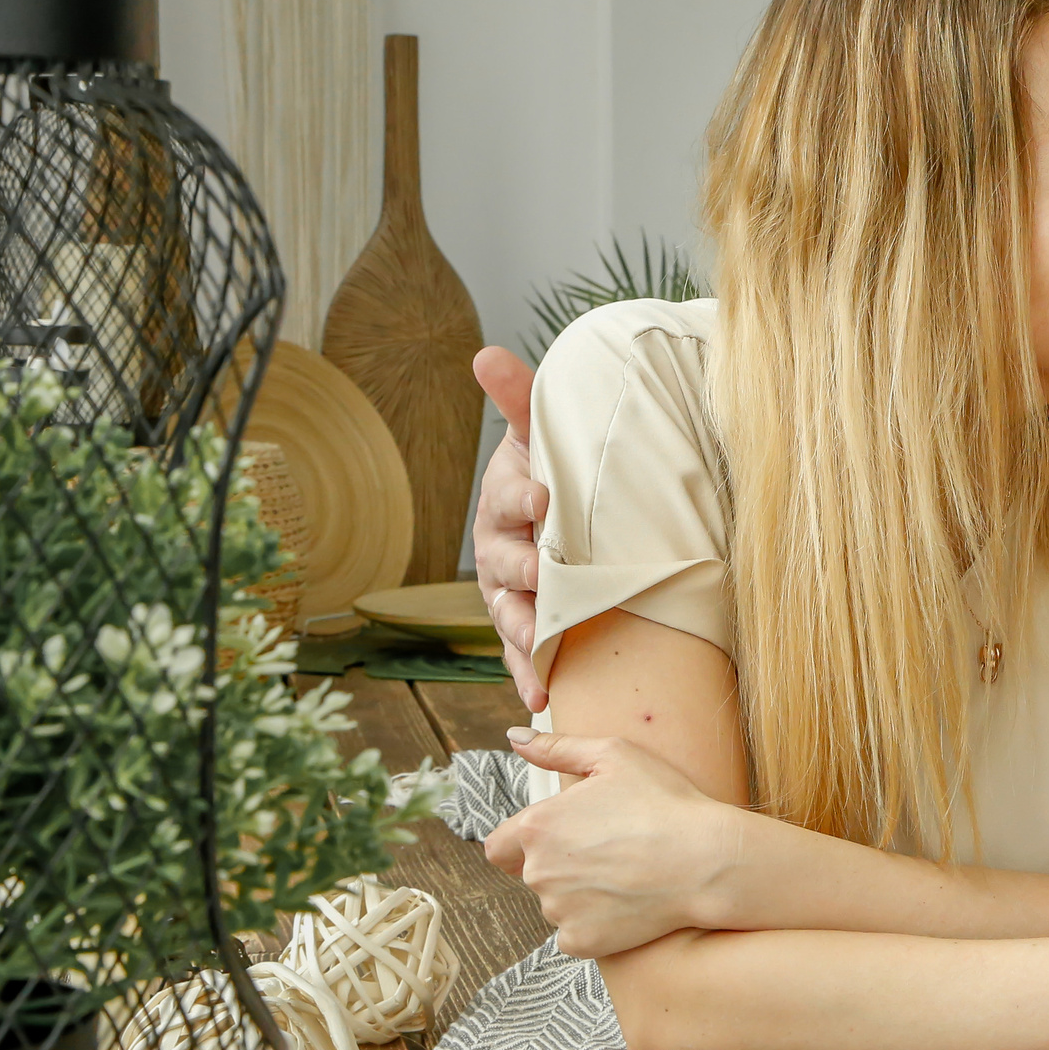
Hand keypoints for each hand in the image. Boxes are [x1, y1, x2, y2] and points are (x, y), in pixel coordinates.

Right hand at [472, 347, 548, 711]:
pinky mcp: (524, 626)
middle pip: (507, 564)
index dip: (525, 499)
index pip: (511, 500)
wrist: (563, 509)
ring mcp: (509, 593)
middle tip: (547, 581)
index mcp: (503, 503)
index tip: (544, 497)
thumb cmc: (551, 470)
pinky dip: (528, 673)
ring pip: (509, 614)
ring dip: (524, 633)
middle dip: (527, 572)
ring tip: (541, 649)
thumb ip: (520, 399)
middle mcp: (499, 551)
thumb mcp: (541, 434)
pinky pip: (521, 652)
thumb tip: (485, 354)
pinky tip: (539, 695)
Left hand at [485, 728, 750, 956]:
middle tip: (607, 849)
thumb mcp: (613, 755)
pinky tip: (626, 900)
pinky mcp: (580, 941)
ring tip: (623, 873)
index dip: (521, 842)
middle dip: (559, 863)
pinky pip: (574, 932)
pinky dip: (594, 921)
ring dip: (577, 892)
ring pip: (555, 903)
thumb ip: (556, 748)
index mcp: (538, 827)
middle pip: (531, 874)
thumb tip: (515, 737)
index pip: (498, 846)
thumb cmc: (663, 802)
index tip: (557, 837)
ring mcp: (558, 911)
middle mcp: (538, 873)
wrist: (705, 861)